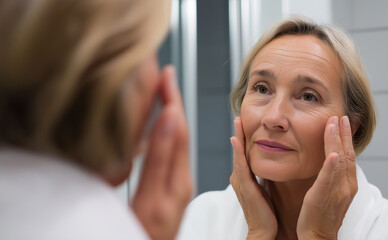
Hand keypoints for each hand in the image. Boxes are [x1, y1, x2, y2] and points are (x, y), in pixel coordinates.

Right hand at [132, 66, 192, 239]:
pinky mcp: (168, 190)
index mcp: (178, 178)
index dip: (173, 99)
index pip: (179, 129)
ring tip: (163, 94)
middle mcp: (180, 179)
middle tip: (165, 77)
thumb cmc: (149, 235)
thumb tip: (171, 118)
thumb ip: (162, 159)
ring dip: (170, 114)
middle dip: (173, 101)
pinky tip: (159, 130)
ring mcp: (175, 185)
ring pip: (175, 141)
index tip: (168, 75)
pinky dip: (165, 134)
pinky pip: (170, 155)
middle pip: (180, 132)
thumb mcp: (153, 197)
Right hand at [230, 117, 276, 239]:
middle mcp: (239, 177)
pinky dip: (238, 153)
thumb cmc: (266, 213)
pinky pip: (241, 166)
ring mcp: (240, 181)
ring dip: (237, 137)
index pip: (243, 153)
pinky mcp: (245, 187)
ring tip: (238, 122)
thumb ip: (262, 177)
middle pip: (239, 151)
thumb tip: (268, 166)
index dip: (243, 137)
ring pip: (238, 155)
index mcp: (244, 178)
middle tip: (239, 116)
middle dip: (238, 133)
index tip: (245, 122)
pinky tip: (236, 141)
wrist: (264, 231)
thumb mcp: (264, 189)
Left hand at [297, 116, 357, 239]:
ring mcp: (337, 191)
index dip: (345, 138)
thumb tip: (327, 160)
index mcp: (347, 184)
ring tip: (335, 123)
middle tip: (340, 115)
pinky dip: (332, 165)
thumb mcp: (329, 191)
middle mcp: (346, 186)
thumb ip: (330, 176)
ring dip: (337, 141)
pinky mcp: (323, 196)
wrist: (318, 236)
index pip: (348, 155)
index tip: (342, 121)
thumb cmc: (321, 215)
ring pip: (339, 161)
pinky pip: (328, 179)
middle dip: (343, 134)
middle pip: (347, 154)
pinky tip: (334, 153)